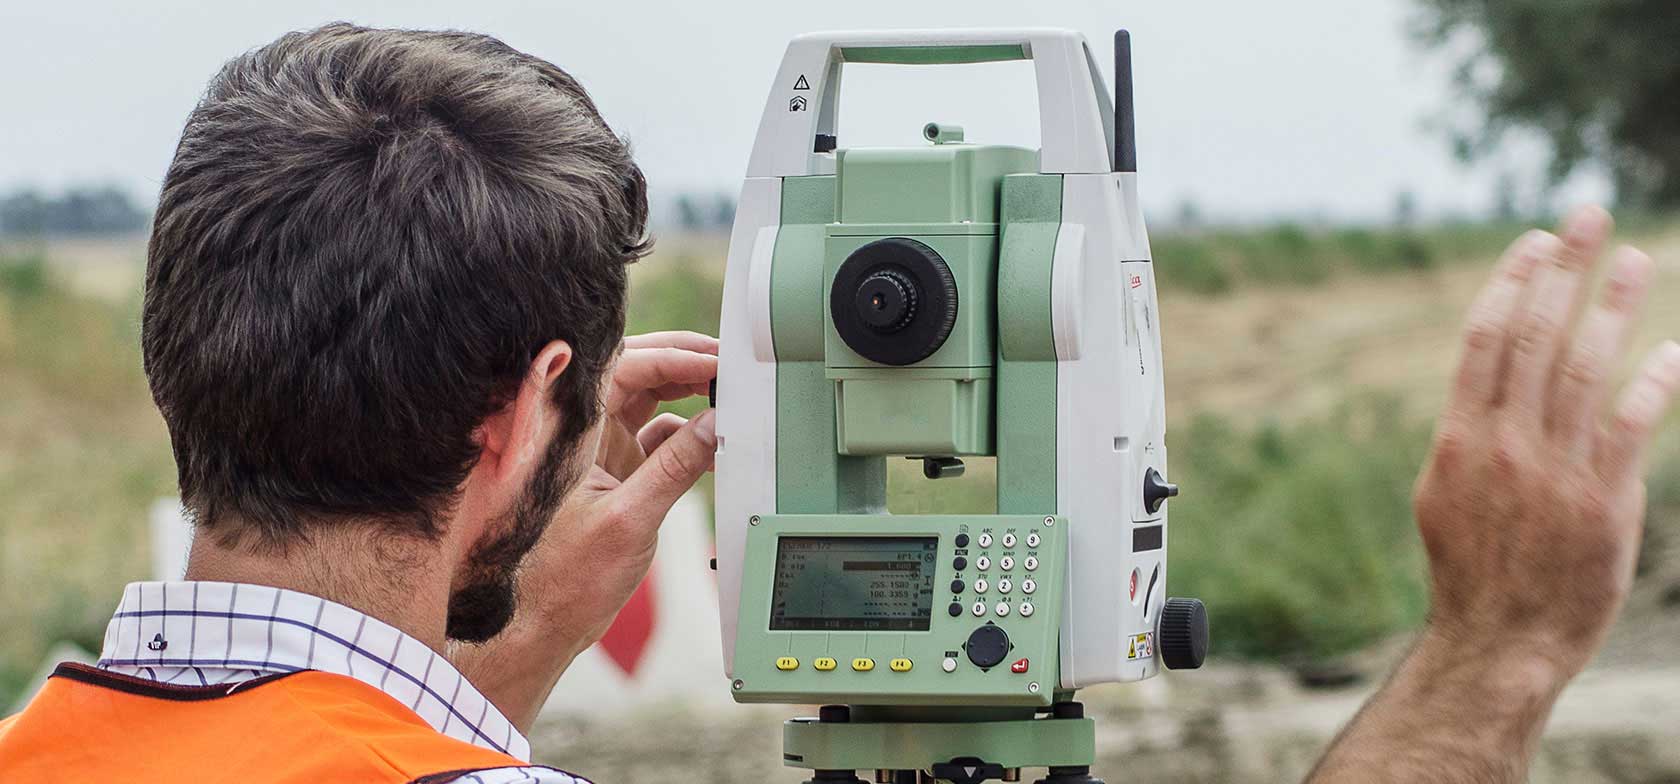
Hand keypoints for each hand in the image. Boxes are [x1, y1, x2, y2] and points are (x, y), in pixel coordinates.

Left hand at [454, 331, 718, 731]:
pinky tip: (714, 443)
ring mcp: (596, 451)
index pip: (624, 367)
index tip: (716, 361)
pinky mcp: (611, 474)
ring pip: (646, 400)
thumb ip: (677, 467)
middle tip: (728, 364)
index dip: (675, 356)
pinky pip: (653, 437)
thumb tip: (717, 424)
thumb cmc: (562, 581)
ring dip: (686, 394)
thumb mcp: (630, 520)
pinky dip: (684, 435)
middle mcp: (580, 433)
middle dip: (684, 363)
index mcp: (569, 432)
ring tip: (727, 395)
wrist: (538, 625)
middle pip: (636, 372)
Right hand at [1310, 208, 1677, 782]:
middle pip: (1535, 336)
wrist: (1499, 641)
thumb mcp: (1443, 496)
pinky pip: (1632, 426)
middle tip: (1586, 215)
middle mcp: (1504, 444)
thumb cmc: (1472, 571)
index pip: (1485, 339)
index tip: (1534, 242)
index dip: (1512, 283)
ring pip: (1586, 367)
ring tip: (1636, 259)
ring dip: (1612, 306)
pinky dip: (1651, 382)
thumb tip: (1480, 390)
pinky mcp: (1603, 501)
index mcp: (1459, 437)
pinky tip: (1669, 348)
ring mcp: (1554, 471)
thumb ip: (1466, 437)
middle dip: (1562, 269)